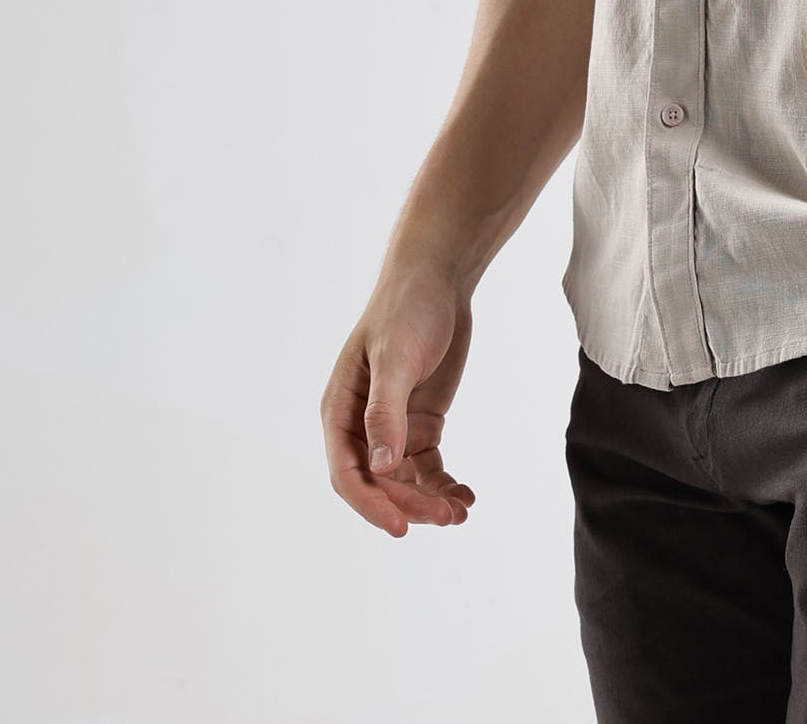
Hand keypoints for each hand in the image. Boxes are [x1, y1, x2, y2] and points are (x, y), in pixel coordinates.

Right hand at [321, 265, 477, 536]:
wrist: (438, 279)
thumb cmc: (405, 309)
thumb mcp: (395, 358)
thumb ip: (386, 413)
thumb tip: (381, 467)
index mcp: (341, 411)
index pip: (347, 474)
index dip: (370, 505)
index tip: (401, 528)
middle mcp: (362, 425)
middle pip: (380, 483)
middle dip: (410, 504)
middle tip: (447, 516)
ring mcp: (393, 425)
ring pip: (405, 481)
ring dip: (429, 501)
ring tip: (461, 512)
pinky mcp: (421, 421)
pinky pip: (428, 466)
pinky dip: (443, 484)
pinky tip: (465, 496)